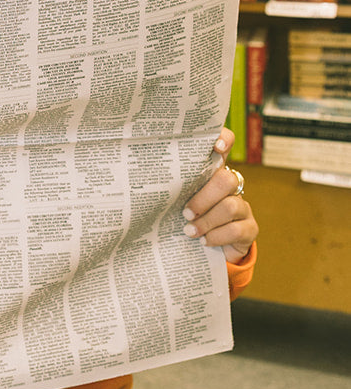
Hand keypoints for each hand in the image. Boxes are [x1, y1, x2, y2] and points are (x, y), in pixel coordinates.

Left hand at [182, 129, 257, 261]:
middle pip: (226, 180)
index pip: (226, 144)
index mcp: (212, 172)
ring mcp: (243, 206)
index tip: (217, 146)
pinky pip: (236, 230)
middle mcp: (231, 186)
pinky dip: (216, 237)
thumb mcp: (179, 199)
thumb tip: (140, 179)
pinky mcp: (250, 228)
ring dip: (206, 221)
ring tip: (189, 231)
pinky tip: (204, 241)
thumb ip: (172, 187)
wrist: (209, 249)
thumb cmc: (188, 217)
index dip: (225, 139)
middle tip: (185, 212)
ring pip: (230, 206)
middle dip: (204, 198)